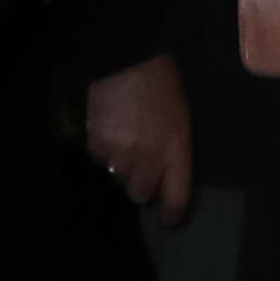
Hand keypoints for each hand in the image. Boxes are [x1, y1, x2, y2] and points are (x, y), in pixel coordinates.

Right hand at [84, 53, 194, 226]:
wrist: (128, 61)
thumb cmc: (162, 89)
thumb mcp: (181, 123)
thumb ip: (175, 155)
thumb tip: (164, 182)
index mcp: (177, 152)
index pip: (176, 199)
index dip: (170, 214)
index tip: (166, 219)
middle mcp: (150, 159)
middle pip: (140, 194)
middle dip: (140, 182)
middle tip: (140, 161)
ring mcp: (122, 153)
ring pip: (118, 178)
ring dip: (121, 165)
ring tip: (125, 136)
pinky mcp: (98, 144)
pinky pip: (100, 160)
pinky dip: (103, 149)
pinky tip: (109, 127)